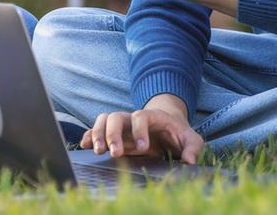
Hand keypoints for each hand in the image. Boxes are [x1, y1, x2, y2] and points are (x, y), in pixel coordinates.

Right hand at [82, 95, 203, 163]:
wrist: (167, 126)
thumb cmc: (178, 132)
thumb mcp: (191, 138)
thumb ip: (193, 147)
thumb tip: (190, 160)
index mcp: (152, 117)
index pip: (140, 117)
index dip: (139, 130)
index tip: (144, 147)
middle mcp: (133, 118)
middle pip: (116, 117)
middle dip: (113, 134)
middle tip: (114, 153)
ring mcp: (122, 126)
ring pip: (103, 120)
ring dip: (97, 134)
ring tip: (98, 152)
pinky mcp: (114, 135)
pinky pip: (96, 130)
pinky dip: (88, 136)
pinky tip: (84, 146)